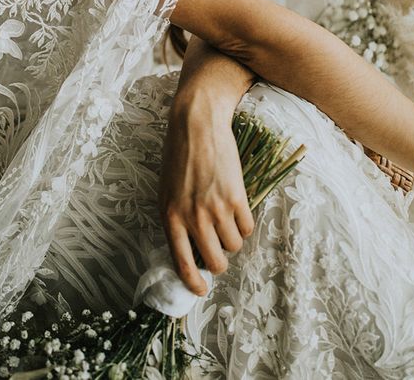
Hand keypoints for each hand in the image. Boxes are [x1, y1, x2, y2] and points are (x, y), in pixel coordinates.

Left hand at [158, 89, 254, 295]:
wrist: (196, 124)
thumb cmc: (179, 155)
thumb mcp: (166, 190)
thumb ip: (176, 219)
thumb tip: (189, 248)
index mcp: (170, 217)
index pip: (182, 263)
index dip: (193, 282)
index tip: (201, 289)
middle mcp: (192, 218)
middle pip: (215, 261)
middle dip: (220, 260)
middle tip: (219, 247)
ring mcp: (215, 209)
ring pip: (234, 246)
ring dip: (233, 239)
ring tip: (227, 219)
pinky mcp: (236, 197)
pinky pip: (247, 228)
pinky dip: (244, 224)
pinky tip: (237, 209)